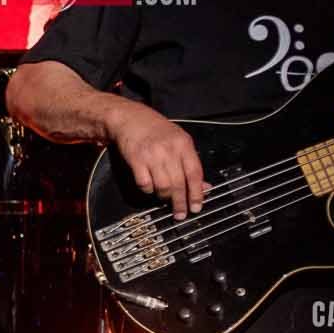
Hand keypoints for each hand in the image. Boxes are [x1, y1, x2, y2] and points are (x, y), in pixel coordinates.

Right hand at [109, 103, 207, 217]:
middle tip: (180, 214)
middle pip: (179, 183)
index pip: (195, 173)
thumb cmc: (156, 130)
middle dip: (180, 202)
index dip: (197, 193)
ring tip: (164, 199)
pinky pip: (145, 183)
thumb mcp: (179, 141)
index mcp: (183, 144)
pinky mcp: (136, 160)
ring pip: (162, 186)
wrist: (130, 118)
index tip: (196, 206)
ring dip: (164, 197)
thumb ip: (190, 163)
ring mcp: (152, 155)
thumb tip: (203, 186)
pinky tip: (150, 187)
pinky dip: (148, 190)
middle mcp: (169, 150)